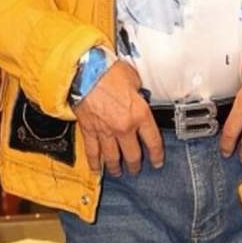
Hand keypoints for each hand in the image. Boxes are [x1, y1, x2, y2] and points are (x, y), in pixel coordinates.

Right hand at [74, 61, 163, 176]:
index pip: (153, 141)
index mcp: (140, 114)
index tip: (157, 161)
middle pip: (133, 155)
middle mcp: (124, 127)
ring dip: (116, 167)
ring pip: (113, 158)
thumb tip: (138, 93)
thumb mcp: (133, 78)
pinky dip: (95, 163)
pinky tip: (97, 169)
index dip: (156, 154)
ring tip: (117, 172)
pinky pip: (93, 152)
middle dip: (135, 165)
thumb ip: (138, 91)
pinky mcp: (89, 131)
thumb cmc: (108, 71)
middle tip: (135, 169)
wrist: (84, 71)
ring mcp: (106, 132)